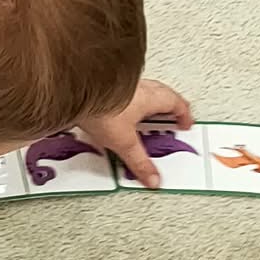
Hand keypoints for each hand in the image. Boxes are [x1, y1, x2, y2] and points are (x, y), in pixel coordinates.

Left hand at [77, 79, 194, 188]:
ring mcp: (121, 82)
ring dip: (145, 102)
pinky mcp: (105, 84)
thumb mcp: (124, 142)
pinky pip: (122, 91)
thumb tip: (153, 177)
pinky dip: (125, 100)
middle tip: (168, 119)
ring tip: (142, 116)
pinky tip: (115, 108)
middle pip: (161, 94)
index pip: (176, 103)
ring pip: (141, 90)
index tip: (185, 122)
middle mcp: (138, 86)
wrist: (74, 89)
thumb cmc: (101, 107)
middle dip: (166, 107)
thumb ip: (139, 161)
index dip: (183, 114)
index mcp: (150, 97)